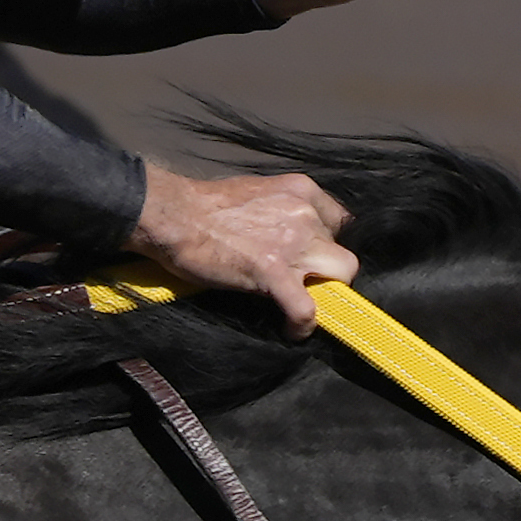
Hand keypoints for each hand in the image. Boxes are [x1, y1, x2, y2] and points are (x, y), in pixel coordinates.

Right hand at [126, 163, 358, 333]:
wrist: (175, 216)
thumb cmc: (204, 207)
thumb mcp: (257, 193)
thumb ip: (281, 209)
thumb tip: (285, 233)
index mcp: (301, 191)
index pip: (342, 221)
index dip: (329, 244)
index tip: (314, 258)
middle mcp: (305, 214)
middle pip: (345, 251)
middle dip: (329, 270)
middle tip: (304, 281)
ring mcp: (292, 244)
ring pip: (342, 275)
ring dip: (326, 294)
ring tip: (301, 303)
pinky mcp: (274, 273)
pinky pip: (306, 309)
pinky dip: (301, 325)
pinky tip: (291, 330)